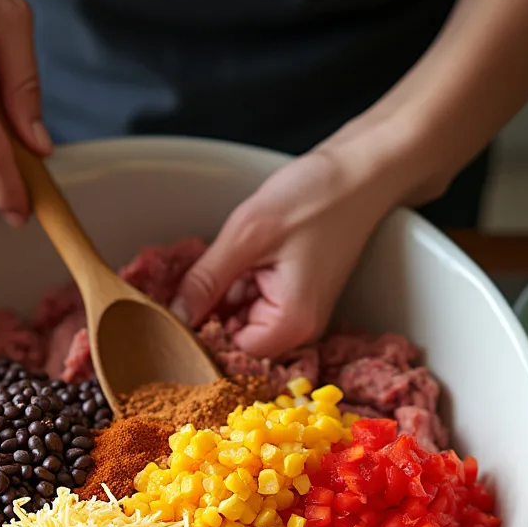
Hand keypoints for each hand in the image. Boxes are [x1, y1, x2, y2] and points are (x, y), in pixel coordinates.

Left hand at [169, 127, 418, 358]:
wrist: (362, 172)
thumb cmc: (316, 198)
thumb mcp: (248, 235)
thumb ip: (206, 281)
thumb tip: (172, 317)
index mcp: (291, 324)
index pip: (228, 354)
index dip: (195, 336)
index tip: (165, 317)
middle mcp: (297, 330)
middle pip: (231, 340)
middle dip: (204, 315)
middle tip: (178, 284)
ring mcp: (295, 314)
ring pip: (237, 321)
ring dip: (216, 298)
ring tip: (209, 265)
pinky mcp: (291, 297)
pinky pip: (250, 303)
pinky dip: (233, 286)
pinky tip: (226, 262)